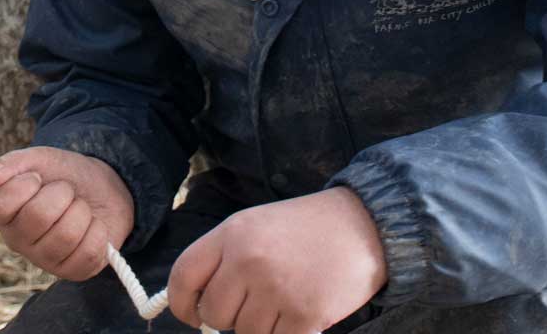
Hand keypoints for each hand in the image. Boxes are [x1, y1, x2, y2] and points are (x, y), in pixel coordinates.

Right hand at [0, 147, 133, 280]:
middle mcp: (16, 240)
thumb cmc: (63, 174)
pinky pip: (88, 252)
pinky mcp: (71, 272)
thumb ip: (11, 164)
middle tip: (66, 191)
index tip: (37, 177)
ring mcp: (43, 259)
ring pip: (67, 235)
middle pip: (38, 216)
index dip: (24, 185)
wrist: (102, 189)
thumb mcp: (39, 159)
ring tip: (80, 208)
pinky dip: (97, 230)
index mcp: (1, 212)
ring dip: (82, 211)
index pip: (0, 205)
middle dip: (62, 193)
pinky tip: (91, 226)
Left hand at [167, 188, 386, 333]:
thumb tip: (200, 307)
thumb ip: (225, 259)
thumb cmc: (306, 228)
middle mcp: (247, 260)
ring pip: (246, 333)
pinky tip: (301, 317)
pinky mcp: (305, 314)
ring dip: (263, 327)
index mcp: (231, 234)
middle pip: (214, 313)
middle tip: (255, 305)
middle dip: (230, 318)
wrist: (364, 224)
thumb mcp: (255, 226)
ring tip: (285, 301)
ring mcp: (275, 288)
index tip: (191, 316)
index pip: (184, 276)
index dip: (182, 304)